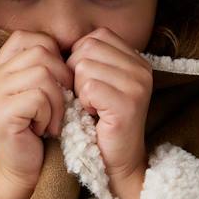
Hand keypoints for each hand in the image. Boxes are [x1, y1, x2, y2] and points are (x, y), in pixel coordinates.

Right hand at [0, 29, 73, 192]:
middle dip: (62, 78)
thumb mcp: (42, 91)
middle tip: (63, 104)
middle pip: (40, 53)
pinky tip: (45, 129)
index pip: (29, 38)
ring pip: (42, 74)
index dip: (53, 54)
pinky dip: (51, 114)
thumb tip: (76, 48)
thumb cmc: (39, 129)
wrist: (22, 171)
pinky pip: (39, 97)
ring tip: (52, 119)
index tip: (61, 81)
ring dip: (57, 100)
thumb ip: (48, 66)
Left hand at [65, 27, 151, 185]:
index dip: (80, 56)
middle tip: (87, 97)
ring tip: (91, 106)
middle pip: (88, 47)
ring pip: (84, 66)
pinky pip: (89, 87)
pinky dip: (83, 102)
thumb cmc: (100, 121)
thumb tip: (57, 42)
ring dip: (78, 89)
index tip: (85, 82)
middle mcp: (141, 68)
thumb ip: (89, 58)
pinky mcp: (128, 103)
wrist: (117, 162)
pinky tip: (93, 114)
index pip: (97, 36)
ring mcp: (137, 85)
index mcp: (137, 59)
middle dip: (76, 72)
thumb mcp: (99, 82)